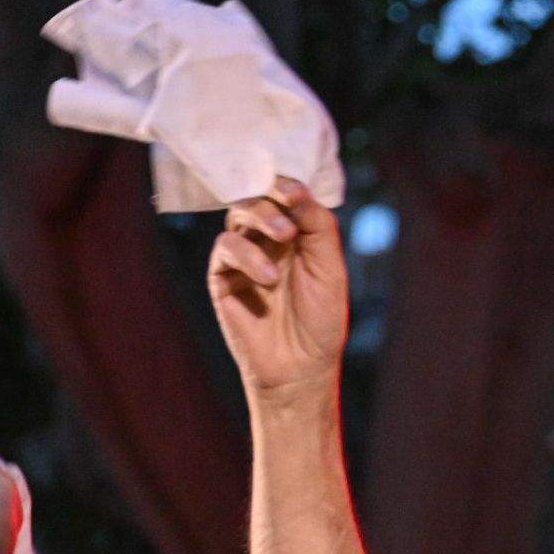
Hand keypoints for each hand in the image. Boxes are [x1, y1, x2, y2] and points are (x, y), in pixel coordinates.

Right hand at [209, 179, 348, 401]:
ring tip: (284, 240)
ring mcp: (242, 257)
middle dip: (272, 202)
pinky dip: (247, 255)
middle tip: (290, 224)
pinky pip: (225, 249)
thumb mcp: (330, 268)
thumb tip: (295, 188)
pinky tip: (268, 277)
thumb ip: (318, 225)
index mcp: (295, 234)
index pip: (283, 194)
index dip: (286, 185)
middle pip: (257, 197)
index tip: (296, 192)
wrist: (301, 368)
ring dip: (261, 220)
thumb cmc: (321, 321)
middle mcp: (266, 240)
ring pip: (237, 216)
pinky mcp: (223, 278)